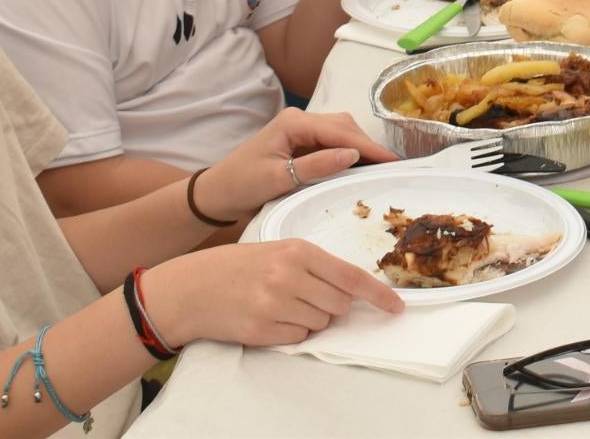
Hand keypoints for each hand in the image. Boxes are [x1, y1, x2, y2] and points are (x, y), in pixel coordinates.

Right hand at [145, 237, 400, 348]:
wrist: (192, 288)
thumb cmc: (239, 266)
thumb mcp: (278, 251)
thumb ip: (315, 267)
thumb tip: (351, 292)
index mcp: (298, 251)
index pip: (351, 277)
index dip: (379, 295)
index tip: (397, 307)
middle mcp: (289, 277)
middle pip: (339, 305)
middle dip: (332, 305)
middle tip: (304, 295)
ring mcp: (275, 305)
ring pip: (320, 324)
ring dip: (309, 318)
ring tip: (280, 304)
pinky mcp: (262, 330)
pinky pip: (298, 338)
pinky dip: (290, 332)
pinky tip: (269, 318)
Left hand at [192, 108, 395, 230]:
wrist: (216, 194)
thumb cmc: (242, 185)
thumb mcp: (279, 178)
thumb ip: (316, 165)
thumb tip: (352, 155)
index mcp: (293, 123)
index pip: (339, 131)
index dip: (368, 146)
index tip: (392, 160)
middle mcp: (299, 120)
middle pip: (344, 127)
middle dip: (368, 145)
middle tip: (392, 166)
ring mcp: (300, 130)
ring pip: (340, 133)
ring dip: (360, 148)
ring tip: (381, 167)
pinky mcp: (300, 143)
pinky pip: (331, 143)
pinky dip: (347, 153)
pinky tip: (359, 167)